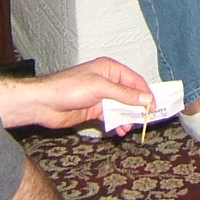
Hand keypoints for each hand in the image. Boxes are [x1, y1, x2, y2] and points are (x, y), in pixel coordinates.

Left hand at [0, 57, 150, 131]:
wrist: (44, 103)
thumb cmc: (69, 88)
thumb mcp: (100, 88)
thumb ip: (124, 94)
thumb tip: (147, 99)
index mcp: (110, 69)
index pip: (135, 80)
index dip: (146, 93)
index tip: (154, 107)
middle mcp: (107, 81)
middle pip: (130, 95)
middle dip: (138, 107)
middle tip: (147, 121)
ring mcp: (100, 97)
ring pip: (121, 108)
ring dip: (127, 117)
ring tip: (130, 128)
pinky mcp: (93, 110)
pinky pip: (111, 117)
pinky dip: (117, 123)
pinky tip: (119, 130)